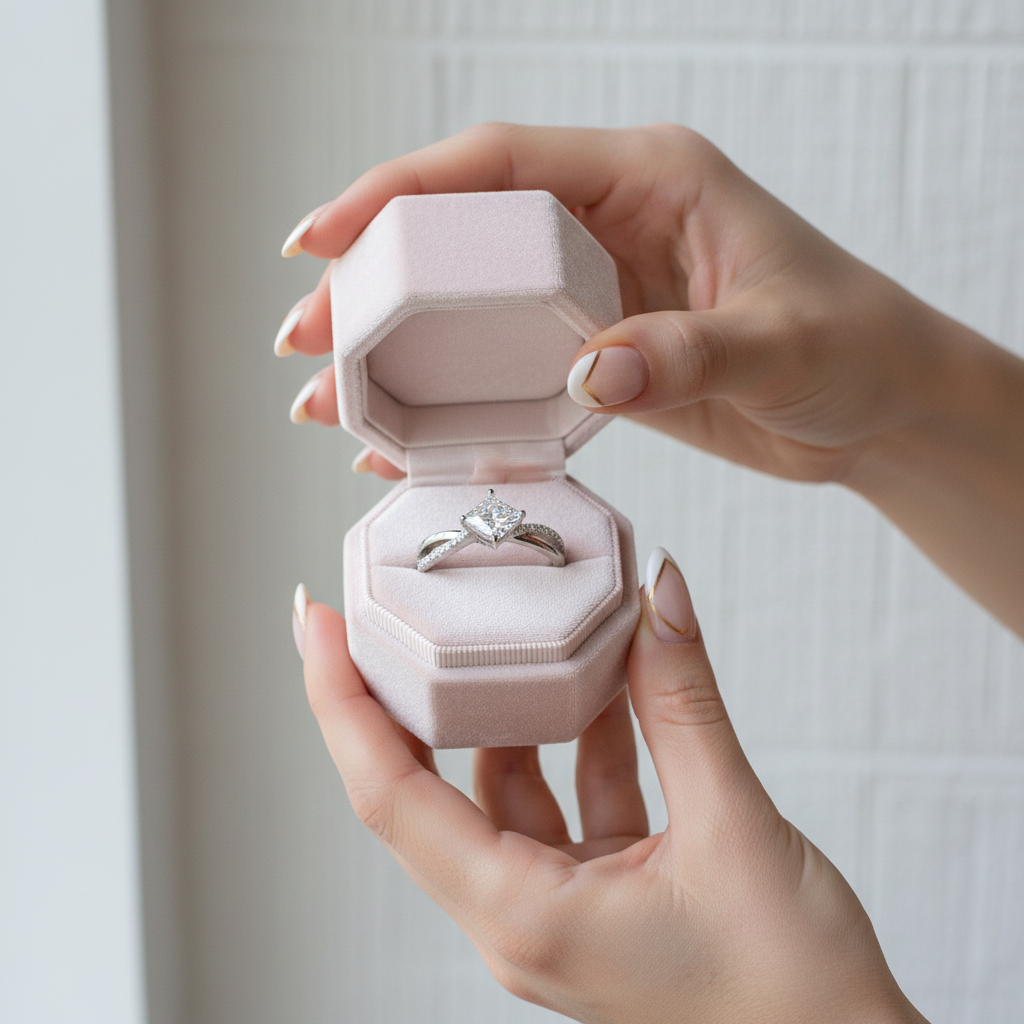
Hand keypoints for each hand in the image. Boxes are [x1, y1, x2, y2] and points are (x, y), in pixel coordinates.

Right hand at [277, 123, 1023, 635]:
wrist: (878, 405)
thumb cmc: (853, 345)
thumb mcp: (780, 341)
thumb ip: (684, 352)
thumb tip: (586, 376)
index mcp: (643, 177)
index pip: (497, 164)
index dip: (399, 193)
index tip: (323, 237)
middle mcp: (605, 225)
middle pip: (461, 236)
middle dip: (372, 281)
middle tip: (304, 335)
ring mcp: (595, 292)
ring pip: (470, 308)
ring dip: (398, 351)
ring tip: (327, 396)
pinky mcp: (597, 354)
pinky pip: (507, 370)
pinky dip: (454, 403)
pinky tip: (403, 438)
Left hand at [295, 551, 926, 1023]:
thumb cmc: (793, 994)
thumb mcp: (734, 826)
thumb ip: (684, 702)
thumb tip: (656, 594)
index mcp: (523, 917)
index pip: (390, 796)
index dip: (343, 702)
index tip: (317, 625)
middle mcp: (520, 917)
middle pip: (422, 790)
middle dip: (398, 697)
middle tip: (384, 613)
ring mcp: (557, 909)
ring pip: (502, 789)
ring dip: (511, 709)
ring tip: (515, 629)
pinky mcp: (598, 897)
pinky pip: (565, 803)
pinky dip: (578, 741)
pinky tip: (603, 687)